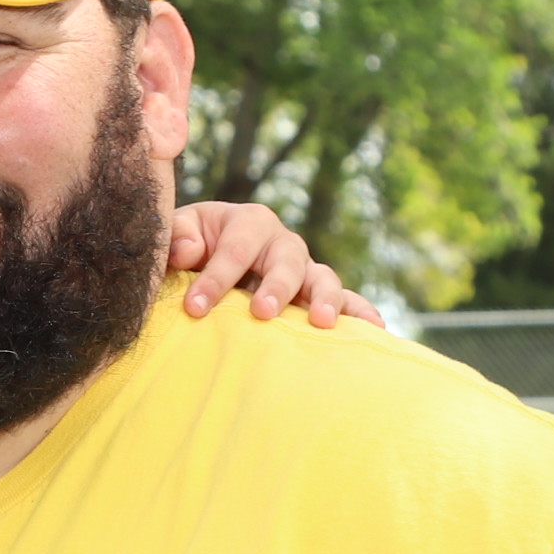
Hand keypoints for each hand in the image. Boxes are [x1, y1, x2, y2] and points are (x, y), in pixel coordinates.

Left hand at [167, 202, 385, 326]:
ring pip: (322, 279)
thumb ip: (177, 235)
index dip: (214, 278)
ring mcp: (304, 269)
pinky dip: (361, 312)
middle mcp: (282, 243)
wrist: (207, 256)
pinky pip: (346, 300)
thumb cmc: (191, 245)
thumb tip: (187, 250)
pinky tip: (375, 330)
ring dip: (324, 299)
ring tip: (321, 322)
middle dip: (275, 287)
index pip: (234, 250)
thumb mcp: (179, 231)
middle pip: (286, 262)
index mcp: (249, 222)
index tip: (194, 308)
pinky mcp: (316, 293)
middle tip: (262, 313)